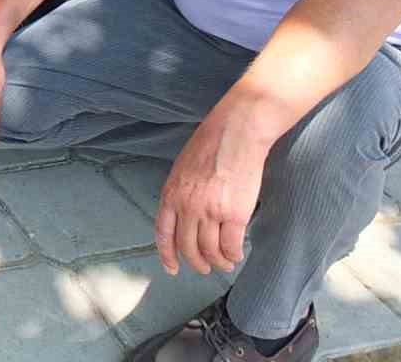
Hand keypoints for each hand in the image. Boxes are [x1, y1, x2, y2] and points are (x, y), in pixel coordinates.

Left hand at [154, 113, 267, 276]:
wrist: (236, 133)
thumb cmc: (211, 145)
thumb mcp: (182, 168)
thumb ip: (180, 193)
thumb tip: (184, 216)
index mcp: (171, 194)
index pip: (163, 233)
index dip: (167, 254)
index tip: (172, 268)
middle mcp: (187, 206)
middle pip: (188, 248)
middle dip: (197, 263)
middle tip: (205, 268)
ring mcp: (210, 212)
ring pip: (210, 251)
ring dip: (218, 262)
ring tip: (225, 263)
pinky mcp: (234, 214)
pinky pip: (231, 246)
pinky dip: (234, 255)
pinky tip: (237, 255)